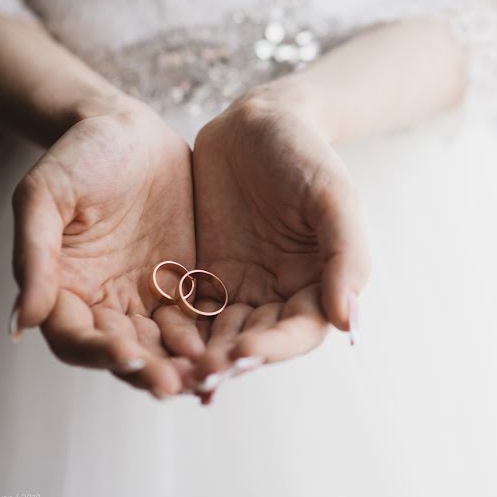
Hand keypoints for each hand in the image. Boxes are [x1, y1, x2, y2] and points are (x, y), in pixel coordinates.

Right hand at [10, 100, 202, 397]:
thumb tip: (21, 322)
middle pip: (125, 351)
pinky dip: (210, 334)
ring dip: (182, 363)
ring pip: (164, 342)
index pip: (76, 338)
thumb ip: (35, 255)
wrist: (128, 130)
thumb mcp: (45, 195)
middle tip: (175, 384)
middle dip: (149, 370)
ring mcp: (147, 294)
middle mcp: (106, 301)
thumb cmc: (79, 156)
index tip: (126, 356)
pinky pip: (198, 316)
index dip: (98, 352)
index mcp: (65, 289)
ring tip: (206, 374)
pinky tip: (228, 343)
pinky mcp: (184, 282)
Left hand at [190, 84, 369, 393]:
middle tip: (199, 375)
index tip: (242, 352)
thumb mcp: (333, 196)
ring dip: (196, 356)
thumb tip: (350, 322)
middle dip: (229, 361)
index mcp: (318, 284)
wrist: (256, 121)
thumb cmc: (304, 153)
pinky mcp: (202, 276)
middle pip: (255, 341)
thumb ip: (346, 255)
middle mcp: (279, 295)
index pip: (300, 331)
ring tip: (169, 370)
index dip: (273, 347)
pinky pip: (185, 310)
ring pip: (217, 335)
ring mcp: (238, 288)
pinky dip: (169, 330)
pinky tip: (146, 342)